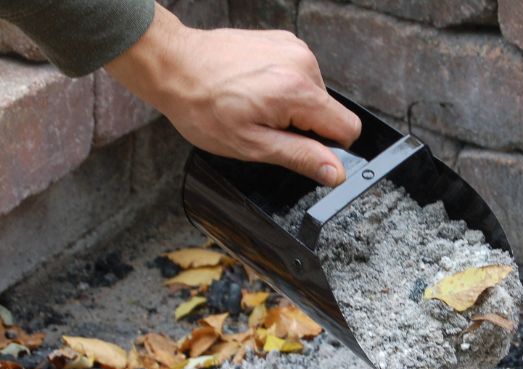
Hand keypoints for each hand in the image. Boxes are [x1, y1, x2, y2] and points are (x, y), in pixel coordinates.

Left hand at [105, 3, 361, 185]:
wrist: (174, 65)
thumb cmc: (202, 106)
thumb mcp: (251, 145)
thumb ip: (300, 156)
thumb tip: (336, 171)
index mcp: (298, 92)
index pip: (347, 128)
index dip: (328, 147)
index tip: (300, 147)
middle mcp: (303, 64)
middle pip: (328, 111)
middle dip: (303, 125)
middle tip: (264, 126)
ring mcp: (293, 48)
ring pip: (313, 94)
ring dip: (291, 106)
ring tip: (254, 106)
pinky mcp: (283, 41)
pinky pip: (299, 74)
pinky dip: (282, 86)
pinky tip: (254, 90)